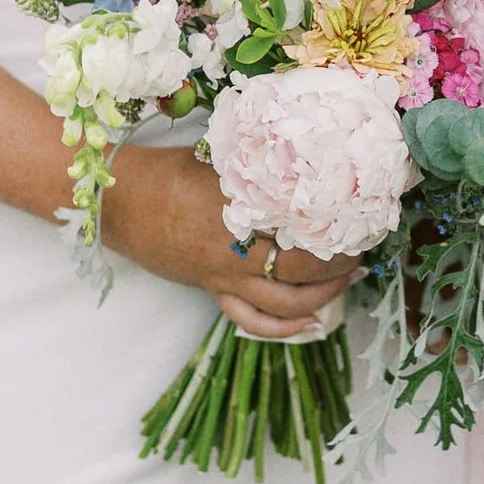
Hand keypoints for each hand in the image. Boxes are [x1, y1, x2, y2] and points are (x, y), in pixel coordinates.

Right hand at [101, 146, 358, 326]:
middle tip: (362, 252)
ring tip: (347, 282)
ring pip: (284, 303)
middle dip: (339, 267)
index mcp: (245, 213)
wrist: (121, 201)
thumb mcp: (221, 157)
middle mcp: (238, 251)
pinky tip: (310, 325)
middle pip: (302, 272)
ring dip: (322, 297)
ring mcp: (224, 276)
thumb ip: (261, 165)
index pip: (305, 231)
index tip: (362, 222)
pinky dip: (284, 328)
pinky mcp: (212, 289)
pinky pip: (252, 321)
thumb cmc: (169, 170)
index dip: (339, 233)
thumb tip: (305, 155)